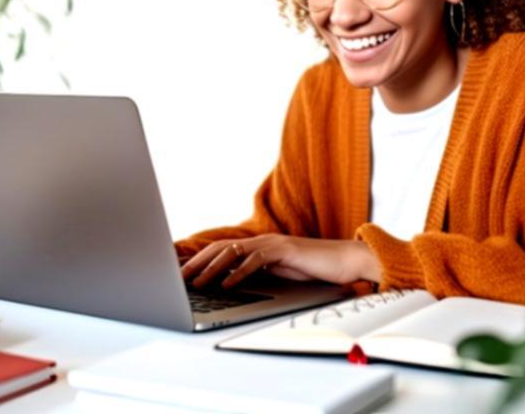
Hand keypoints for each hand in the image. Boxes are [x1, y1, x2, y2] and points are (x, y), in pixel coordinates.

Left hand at [180, 234, 380, 289]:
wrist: (345, 261)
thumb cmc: (314, 268)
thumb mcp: (279, 272)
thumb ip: (257, 273)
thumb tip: (229, 282)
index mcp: (259, 246)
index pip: (223, 249)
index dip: (201, 259)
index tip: (182, 271)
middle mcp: (262, 241)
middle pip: (221, 248)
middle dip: (197, 262)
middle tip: (179, 276)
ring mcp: (273, 243)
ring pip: (233, 252)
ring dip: (212, 268)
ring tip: (196, 282)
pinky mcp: (284, 250)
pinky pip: (256, 260)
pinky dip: (238, 273)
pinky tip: (227, 284)